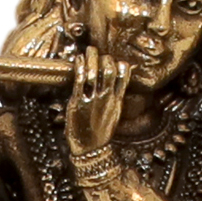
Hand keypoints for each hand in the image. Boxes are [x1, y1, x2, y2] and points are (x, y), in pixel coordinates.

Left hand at [65, 46, 129, 165]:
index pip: (123, 76)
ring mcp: (92, 99)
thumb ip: (114, 100)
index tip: (113, 59)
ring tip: (89, 50)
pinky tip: (78, 60)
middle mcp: (106, 98)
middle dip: (104, 58)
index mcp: (116, 101)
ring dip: (91, 57)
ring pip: (94, 72)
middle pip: (109, 70)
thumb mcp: (113, 116)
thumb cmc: (99, 134)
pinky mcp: (78, 102)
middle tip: (98, 52)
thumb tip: (116, 89)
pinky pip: (79, 80)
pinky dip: (79, 66)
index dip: (119, 64)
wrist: (90, 150)